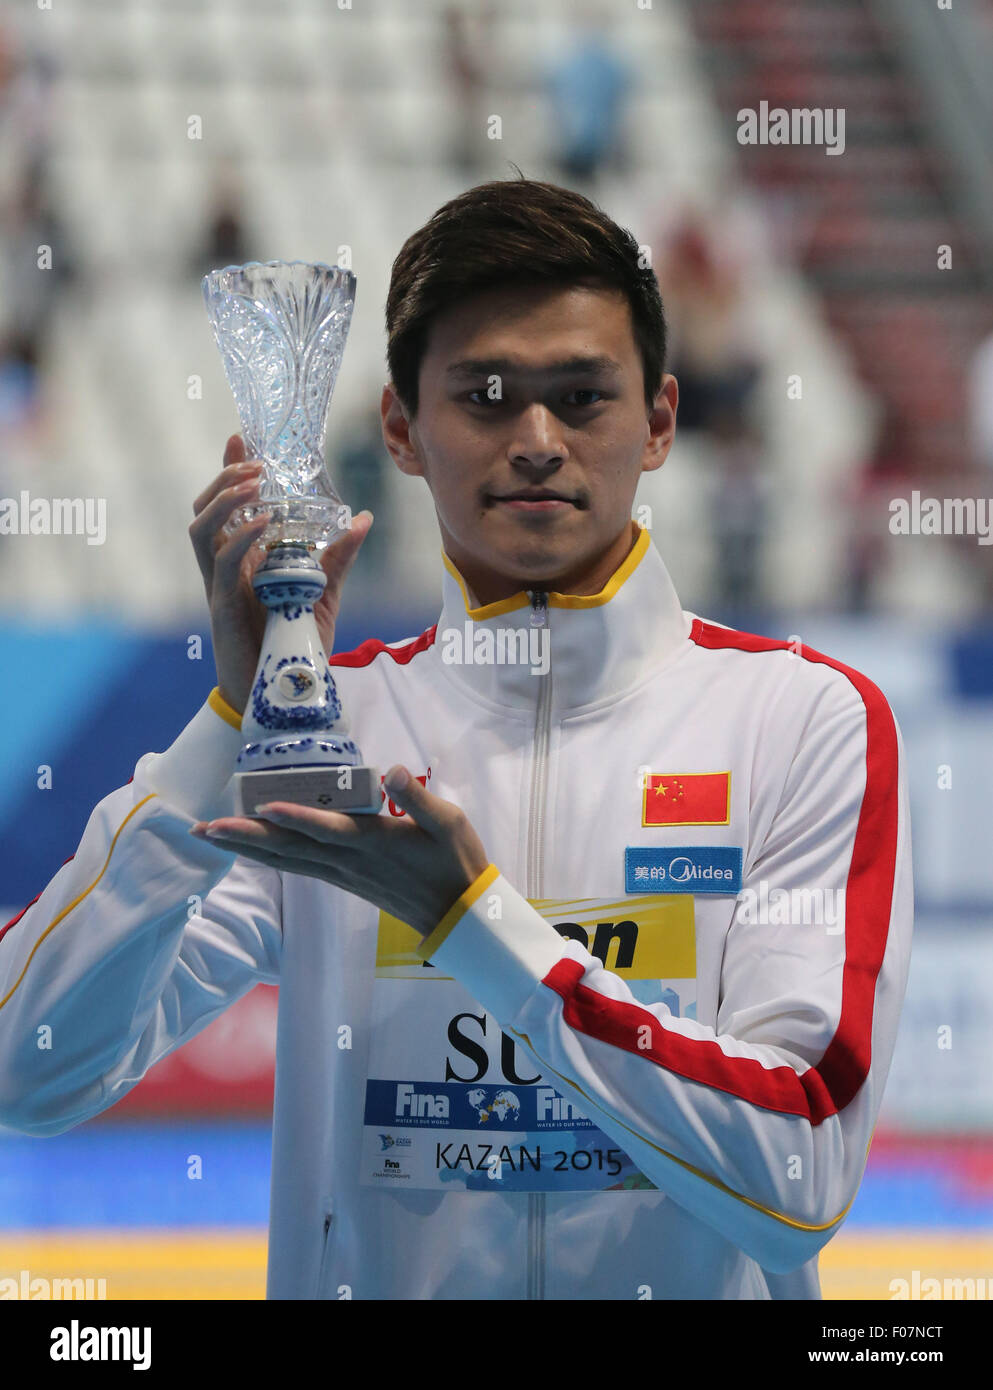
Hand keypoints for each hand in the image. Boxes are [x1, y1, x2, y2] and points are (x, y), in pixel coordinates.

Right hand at [189, 434, 372, 712]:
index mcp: (244, 560)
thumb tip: (362, 518)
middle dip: (224, 477)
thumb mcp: (324, 593)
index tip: (241, 435)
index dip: (229, 469)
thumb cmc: (294, 644)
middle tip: (253, 460)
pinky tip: (260, 524)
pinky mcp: (222, 607)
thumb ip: (338, 557)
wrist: (282, 694)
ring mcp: (220, 586)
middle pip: (205, 508)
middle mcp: (226, 568)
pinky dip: (239, 539)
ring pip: (201, 529)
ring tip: (252, 481)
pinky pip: (222, 565)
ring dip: (223, 500)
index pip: (228, 505)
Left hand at [189, 766, 491, 939]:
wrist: (460, 916)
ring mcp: (343, 874)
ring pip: (287, 861)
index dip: (296, 818)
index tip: (263, 806)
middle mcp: (350, 861)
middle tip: (203, 828)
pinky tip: (249, 852)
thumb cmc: (458, 863)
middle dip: (246, 837)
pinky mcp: (344, 881)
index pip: (328, 829)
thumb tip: (393, 771)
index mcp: (375, 843)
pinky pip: (297, 868)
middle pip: (291, 848)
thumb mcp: (451, 824)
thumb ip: (418, 799)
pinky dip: (268, 859)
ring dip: (246, 849)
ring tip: (209, 836)